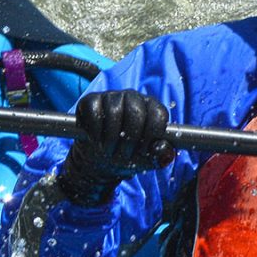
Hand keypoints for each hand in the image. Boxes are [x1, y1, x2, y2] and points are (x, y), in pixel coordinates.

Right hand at [53, 89, 171, 204]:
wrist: (100, 159)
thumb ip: (159, 155)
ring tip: (109, 150)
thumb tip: (165, 151)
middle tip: (124, 154)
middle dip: (130, 138)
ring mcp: (111, 96)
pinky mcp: (91, 99)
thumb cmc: (127, 154)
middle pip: (136, 112)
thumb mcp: (146, 159)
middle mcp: (133, 97)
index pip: (158, 114)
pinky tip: (96, 140)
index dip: (152, 135)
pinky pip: (94, 111)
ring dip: (111, 138)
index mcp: (152, 108)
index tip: (143, 150)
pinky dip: (95, 131)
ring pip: (113, 112)